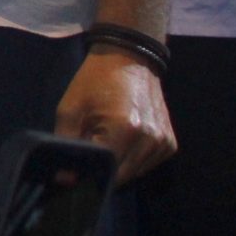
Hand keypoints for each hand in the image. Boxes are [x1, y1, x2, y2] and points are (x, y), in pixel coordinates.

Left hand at [53, 50, 175, 183]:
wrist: (130, 58)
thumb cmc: (95, 80)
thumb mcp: (70, 108)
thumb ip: (67, 143)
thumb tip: (65, 177)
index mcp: (123, 129)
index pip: (105, 171)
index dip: (87, 175)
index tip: (73, 172)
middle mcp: (148, 139)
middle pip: (121, 177)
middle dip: (102, 173)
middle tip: (87, 160)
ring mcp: (163, 142)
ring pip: (135, 174)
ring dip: (118, 168)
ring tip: (104, 144)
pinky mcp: (170, 143)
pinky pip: (148, 164)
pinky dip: (133, 161)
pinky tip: (122, 142)